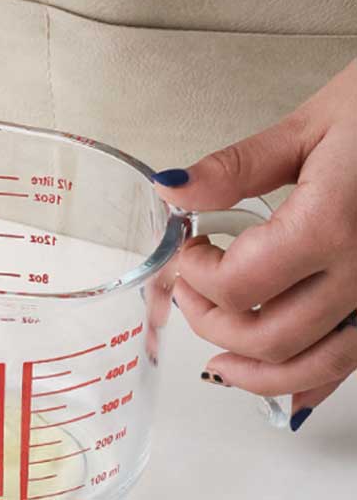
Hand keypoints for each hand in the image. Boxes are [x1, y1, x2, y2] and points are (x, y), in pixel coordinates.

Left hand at [152, 60, 356, 431]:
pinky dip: (310, 381)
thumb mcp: (306, 128)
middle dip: (211, 322)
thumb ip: (235, 168)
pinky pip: (353, 361)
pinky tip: (283, 385)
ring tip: (217, 357)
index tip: (186, 249)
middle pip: (268, 336)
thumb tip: (174, 191)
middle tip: (188, 290)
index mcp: (330, 226)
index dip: (196, 274)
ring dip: (255, 371)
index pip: (239, 284)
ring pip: (312, 366)